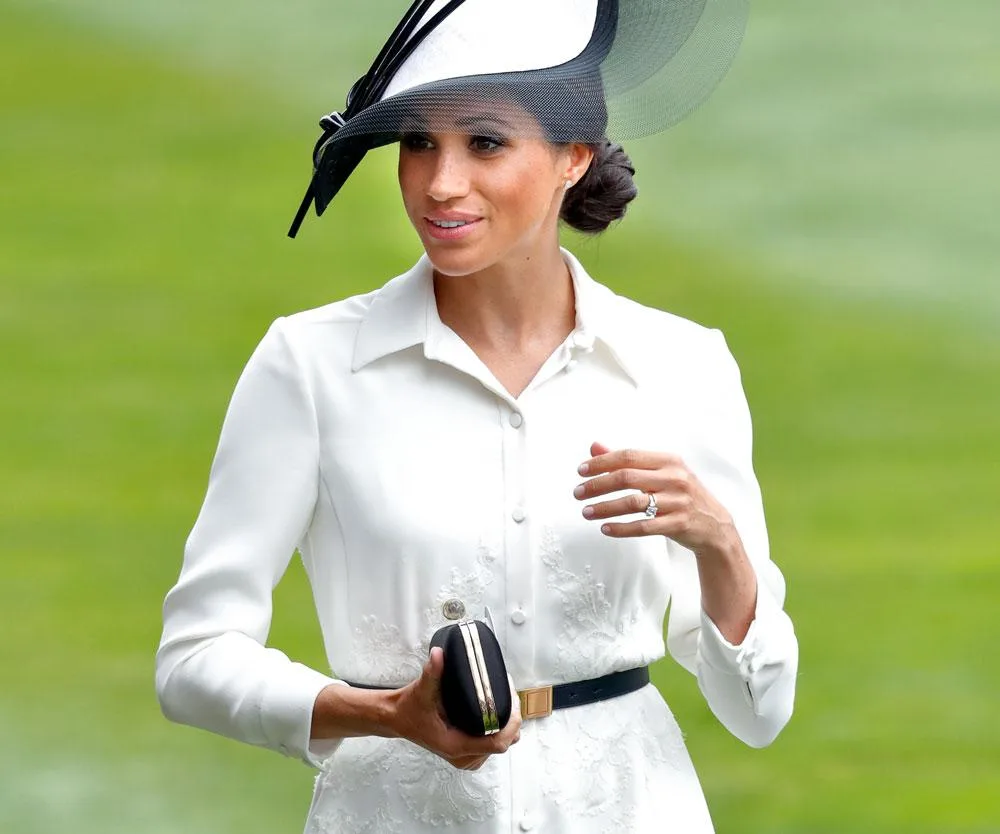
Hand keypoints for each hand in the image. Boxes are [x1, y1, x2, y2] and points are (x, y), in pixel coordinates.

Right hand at [388, 647, 521, 770]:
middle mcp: (461, 756)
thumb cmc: (409, 709)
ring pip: (498, 746)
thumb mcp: (421, 690)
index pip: (496, 743)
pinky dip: (497, 731)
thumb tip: (438, 654)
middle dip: (512, 721)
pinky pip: (489, 746)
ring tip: (507, 702)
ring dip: (507, 726)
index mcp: (455, 745)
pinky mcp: (463, 753)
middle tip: (511, 696)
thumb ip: (432, 672)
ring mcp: (463, 757)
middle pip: (502, 744)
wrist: (397, 719)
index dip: (511, 724)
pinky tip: (497, 714)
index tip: (513, 703)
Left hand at [574, 441, 738, 555]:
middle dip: (597, 485)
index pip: (628, 456)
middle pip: (626, 477)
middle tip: (577, 493)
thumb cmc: (681, 494)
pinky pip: (644, 527)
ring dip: (604, 508)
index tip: (581, 471)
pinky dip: (621, 528)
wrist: (715, 525)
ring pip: (632, 503)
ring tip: (586, 512)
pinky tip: (605, 528)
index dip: (601, 463)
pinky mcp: (678, 524)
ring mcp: (678, 501)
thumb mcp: (660, 472)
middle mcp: (675, 478)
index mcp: (669, 460)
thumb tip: (594, 447)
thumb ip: (627, 460)